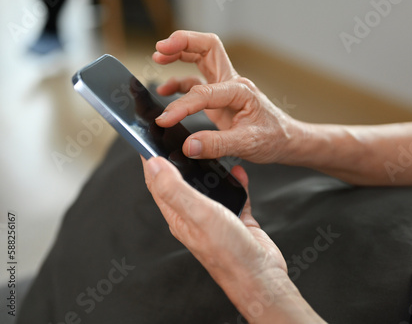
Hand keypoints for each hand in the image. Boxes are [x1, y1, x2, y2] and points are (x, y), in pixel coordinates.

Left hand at [142, 156, 324, 322]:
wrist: (259, 275)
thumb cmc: (227, 250)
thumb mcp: (197, 214)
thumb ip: (174, 189)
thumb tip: (154, 164)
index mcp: (178, 215)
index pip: (158, 183)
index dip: (152, 161)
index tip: (150, 138)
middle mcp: (194, 215)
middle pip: (182, 181)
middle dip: (181, 159)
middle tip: (182, 138)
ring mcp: (215, 216)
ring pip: (209, 186)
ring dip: (209, 169)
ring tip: (212, 149)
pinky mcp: (236, 217)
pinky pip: (233, 193)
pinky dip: (235, 180)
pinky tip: (239, 172)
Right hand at [152, 30, 301, 163]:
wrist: (286, 141)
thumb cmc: (273, 138)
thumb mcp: (248, 144)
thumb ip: (217, 145)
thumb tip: (189, 146)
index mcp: (240, 90)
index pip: (204, 92)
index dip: (182, 106)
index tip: (165, 119)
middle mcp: (232, 83)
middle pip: (206, 48)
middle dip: (182, 43)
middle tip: (161, 47)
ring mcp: (225, 88)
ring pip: (201, 58)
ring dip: (179, 54)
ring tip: (158, 57)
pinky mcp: (219, 98)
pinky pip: (196, 82)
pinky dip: (179, 81)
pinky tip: (166, 89)